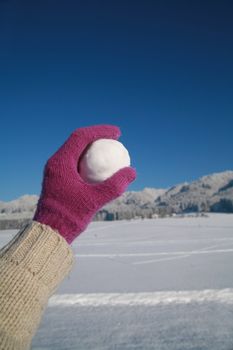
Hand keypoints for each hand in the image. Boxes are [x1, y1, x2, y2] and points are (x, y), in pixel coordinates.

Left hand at [33, 125, 135, 242]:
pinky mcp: (59, 179)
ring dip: (93, 148)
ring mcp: (56, 171)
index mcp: (60, 162)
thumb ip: (114, 186)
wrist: (50, 232)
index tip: (117, 133)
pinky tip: (101, 168)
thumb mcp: (94, 200)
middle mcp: (56, 163)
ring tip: (110, 150)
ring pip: (76, 151)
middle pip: (78, 141)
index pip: (81, 137)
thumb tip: (132, 172)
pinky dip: (89, 161)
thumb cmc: (69, 216)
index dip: (100, 131)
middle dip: (97, 137)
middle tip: (115, 139)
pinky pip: (76, 163)